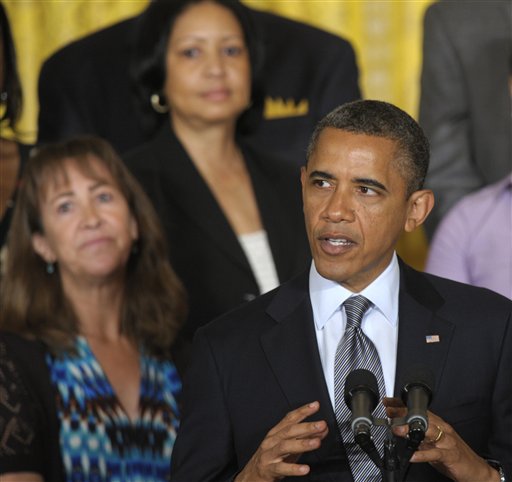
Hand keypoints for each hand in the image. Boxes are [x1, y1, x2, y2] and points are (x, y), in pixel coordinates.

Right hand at [235, 401, 327, 481]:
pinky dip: (293, 468)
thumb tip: (322, 430)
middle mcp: (272, 441)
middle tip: (321, 424)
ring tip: (316, 442)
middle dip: (306, 427)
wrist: (252, 476)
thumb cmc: (272, 459)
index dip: (302, 411)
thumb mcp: (289, 447)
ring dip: (302, 444)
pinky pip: (281, 468)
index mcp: (276, 433)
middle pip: (289, 431)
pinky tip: (304, 468)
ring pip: (285, 446)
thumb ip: (305, 438)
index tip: (315, 405)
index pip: (290, 419)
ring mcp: (269, 454)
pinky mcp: (269, 469)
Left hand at [383, 399, 499, 481]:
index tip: (388, 402)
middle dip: (404, 414)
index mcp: (437, 424)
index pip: (418, 410)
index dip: (402, 405)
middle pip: (421, 417)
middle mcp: (442, 429)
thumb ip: (418, 435)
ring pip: (428, 431)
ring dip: (411, 429)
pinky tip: (413, 456)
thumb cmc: (453, 455)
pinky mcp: (450, 455)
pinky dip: (423, 454)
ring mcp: (446, 441)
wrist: (476, 469)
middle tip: (389, 412)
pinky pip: (435, 453)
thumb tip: (400, 430)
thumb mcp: (433, 442)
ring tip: (398, 430)